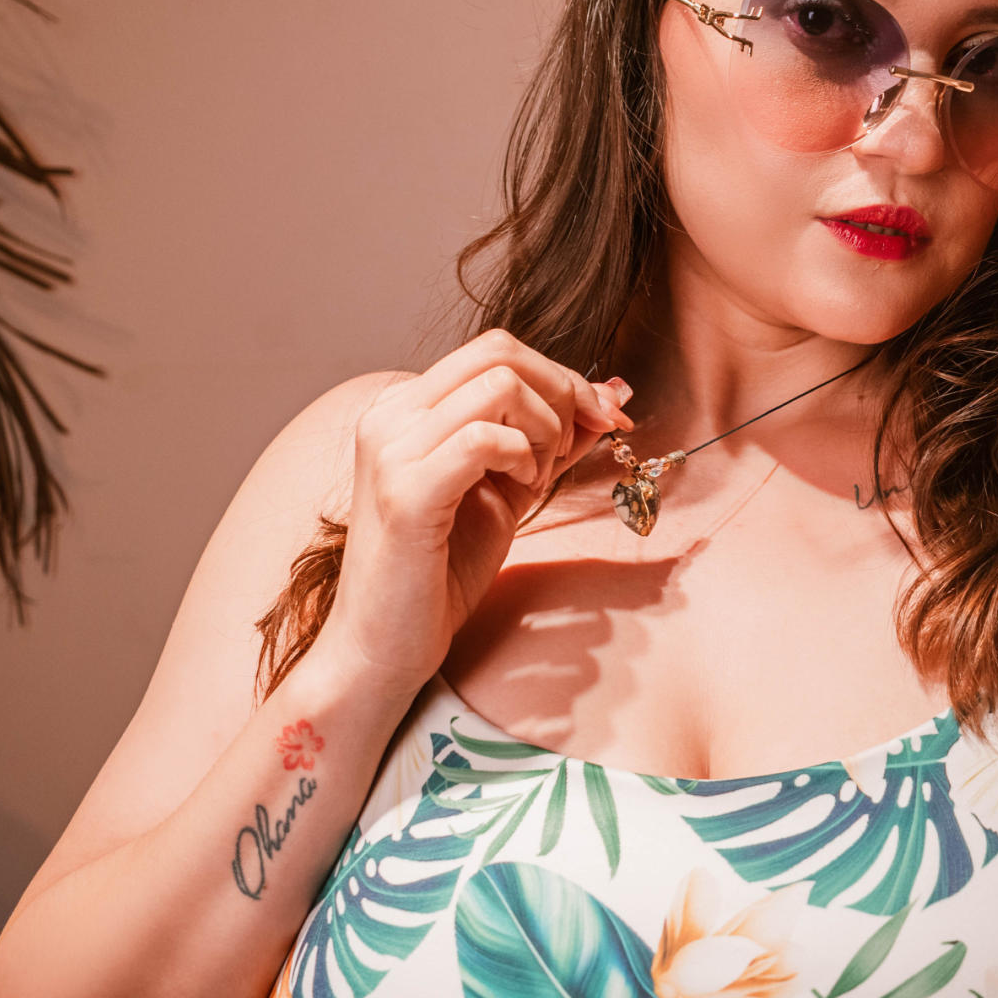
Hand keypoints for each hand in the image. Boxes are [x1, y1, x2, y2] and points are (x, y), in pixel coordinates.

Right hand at [310, 329, 632, 696]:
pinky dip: (522, 456)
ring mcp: (392, 450)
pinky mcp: (405, 493)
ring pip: (499, 384)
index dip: (564, 376)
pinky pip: (483, 437)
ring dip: (544, 427)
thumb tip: (615, 392)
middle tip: (579, 446)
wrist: (382, 648)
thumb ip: (552, 439)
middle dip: (564, 392)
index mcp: (407, 408)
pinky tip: (521, 490)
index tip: (608, 419)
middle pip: (500, 351)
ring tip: (537, 477)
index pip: (497, 349)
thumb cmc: (440, 573)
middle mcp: (390, 416)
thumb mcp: (509, 490)